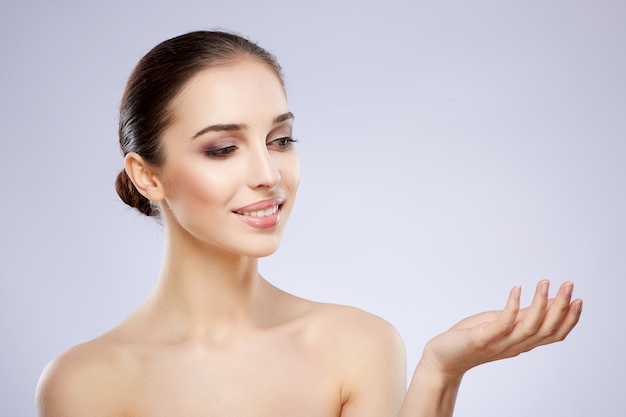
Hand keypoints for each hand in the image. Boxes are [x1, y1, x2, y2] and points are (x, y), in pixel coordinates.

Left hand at [421, 281, 582, 378]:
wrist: (443, 357)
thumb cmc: (470, 338)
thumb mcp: (500, 324)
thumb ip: (521, 316)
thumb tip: (545, 302)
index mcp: (521, 342)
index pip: (553, 334)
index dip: (569, 319)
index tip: (579, 299)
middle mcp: (515, 345)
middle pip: (547, 329)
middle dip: (561, 307)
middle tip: (569, 285)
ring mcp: (500, 343)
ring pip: (530, 327)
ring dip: (541, 304)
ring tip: (545, 282)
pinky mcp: (483, 339)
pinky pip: (502, 324)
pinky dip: (512, 307)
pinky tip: (517, 290)